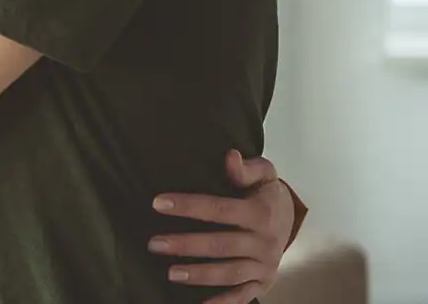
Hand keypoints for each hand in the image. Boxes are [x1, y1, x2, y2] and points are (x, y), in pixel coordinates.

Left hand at [149, 150, 295, 303]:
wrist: (292, 220)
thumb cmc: (265, 195)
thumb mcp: (264, 174)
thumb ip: (247, 168)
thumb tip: (230, 156)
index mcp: (261, 213)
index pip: (220, 210)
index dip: (189, 206)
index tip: (158, 203)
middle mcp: (265, 241)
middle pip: (222, 245)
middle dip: (187, 245)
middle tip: (155, 244)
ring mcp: (264, 264)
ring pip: (230, 272)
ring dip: (200, 274)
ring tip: (170, 273)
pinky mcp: (263, 282)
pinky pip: (243, 295)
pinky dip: (224, 302)